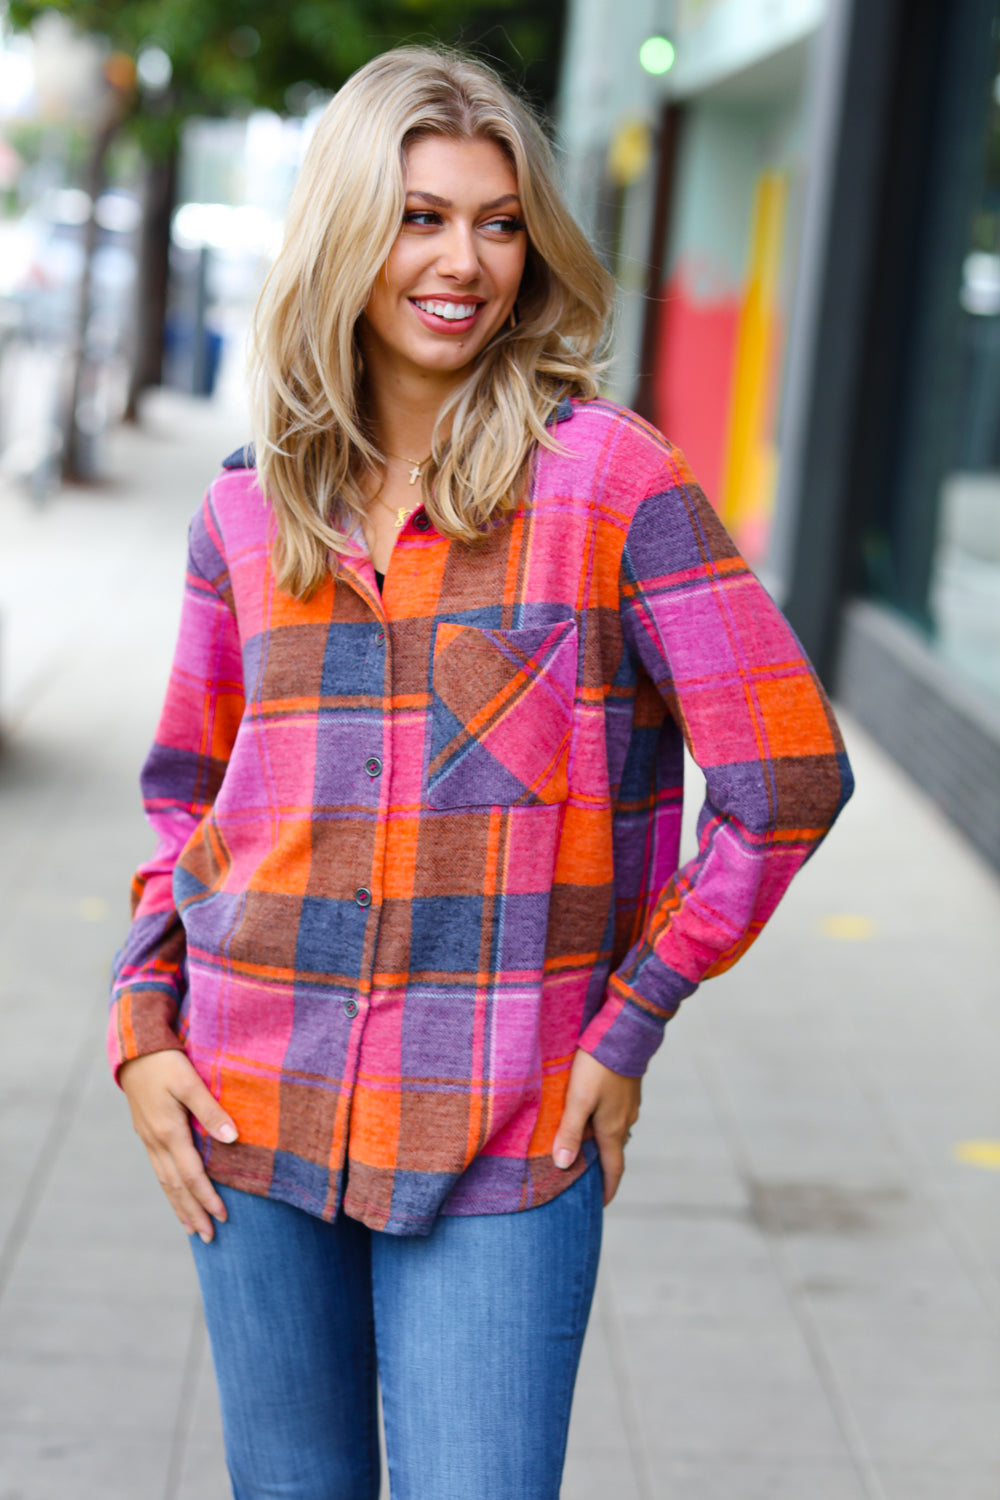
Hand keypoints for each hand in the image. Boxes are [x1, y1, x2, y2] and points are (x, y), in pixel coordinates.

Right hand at [119, 1050, 237, 1242]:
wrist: (134, 1049)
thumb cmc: (166, 1062)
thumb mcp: (190, 1081)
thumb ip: (210, 1111)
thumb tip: (233, 1139)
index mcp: (169, 1132)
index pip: (192, 1175)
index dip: (208, 1198)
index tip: (223, 1218)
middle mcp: (156, 1141)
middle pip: (176, 1187)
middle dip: (193, 1213)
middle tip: (209, 1238)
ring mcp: (149, 1139)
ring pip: (165, 1182)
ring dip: (180, 1206)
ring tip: (192, 1228)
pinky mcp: (147, 1133)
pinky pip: (159, 1170)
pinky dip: (169, 1189)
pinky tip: (176, 1195)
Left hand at [552, 1049, 640, 1206]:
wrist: (623, 1033)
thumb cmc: (597, 1066)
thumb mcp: (578, 1099)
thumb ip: (570, 1132)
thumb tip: (563, 1165)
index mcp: (613, 1129)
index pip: (613, 1169)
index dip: (607, 1190)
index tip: (600, 1205)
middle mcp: (625, 1121)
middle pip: (612, 1151)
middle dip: (600, 1167)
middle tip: (583, 1177)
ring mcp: (628, 1104)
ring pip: (613, 1130)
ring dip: (600, 1142)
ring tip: (581, 1144)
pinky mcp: (627, 1089)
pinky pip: (614, 1114)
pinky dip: (602, 1122)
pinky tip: (589, 1113)